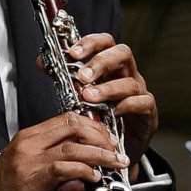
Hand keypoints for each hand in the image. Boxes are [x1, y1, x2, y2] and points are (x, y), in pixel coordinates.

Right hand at [0, 112, 129, 190]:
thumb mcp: (32, 174)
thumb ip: (60, 172)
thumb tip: (86, 176)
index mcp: (29, 137)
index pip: (66, 119)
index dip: (92, 126)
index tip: (106, 137)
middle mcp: (29, 143)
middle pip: (73, 125)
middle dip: (100, 135)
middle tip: (115, 149)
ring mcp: (30, 159)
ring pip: (74, 146)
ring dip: (100, 154)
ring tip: (115, 162)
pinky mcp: (33, 178)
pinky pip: (65, 168)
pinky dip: (84, 170)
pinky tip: (94, 177)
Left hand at [68, 33, 157, 164]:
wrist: (117, 148)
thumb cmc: (101, 116)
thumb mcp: (79, 94)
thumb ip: (63, 76)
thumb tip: (42, 61)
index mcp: (111, 66)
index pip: (105, 43)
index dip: (90, 43)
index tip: (73, 53)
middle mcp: (128, 75)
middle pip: (122, 54)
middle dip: (101, 63)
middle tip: (82, 77)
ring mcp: (140, 93)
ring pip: (130, 82)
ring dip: (108, 88)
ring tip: (88, 97)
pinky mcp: (149, 113)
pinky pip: (144, 103)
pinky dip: (128, 105)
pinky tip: (114, 111)